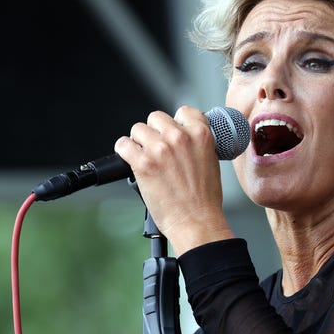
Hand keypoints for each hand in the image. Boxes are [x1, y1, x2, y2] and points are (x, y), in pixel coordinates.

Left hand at [114, 106, 233, 254]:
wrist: (197, 222)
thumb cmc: (205, 199)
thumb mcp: (211, 160)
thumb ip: (196, 144)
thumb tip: (182, 137)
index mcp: (200, 134)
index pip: (183, 112)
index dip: (176, 122)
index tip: (172, 132)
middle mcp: (179, 137)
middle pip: (157, 117)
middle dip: (155, 132)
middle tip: (157, 149)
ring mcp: (160, 149)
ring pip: (138, 129)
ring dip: (139, 142)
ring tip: (144, 156)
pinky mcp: (143, 163)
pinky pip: (123, 145)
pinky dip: (124, 151)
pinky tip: (130, 159)